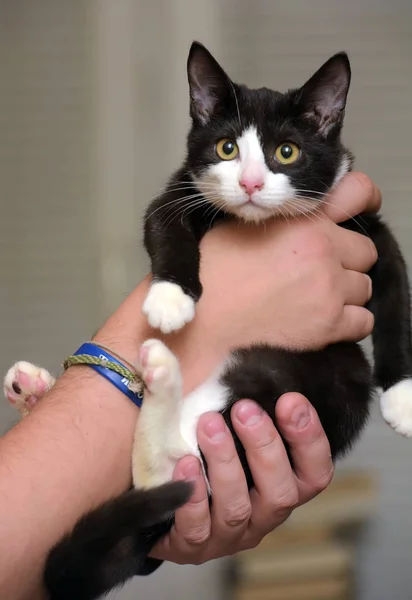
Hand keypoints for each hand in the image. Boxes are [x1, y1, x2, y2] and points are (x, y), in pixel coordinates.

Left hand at [151, 393, 331, 563]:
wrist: (161, 493)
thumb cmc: (199, 448)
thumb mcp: (212, 418)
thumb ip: (210, 387)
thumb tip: (161, 347)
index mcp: (281, 482)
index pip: (315, 471)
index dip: (309, 438)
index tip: (290, 399)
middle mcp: (262, 512)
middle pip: (282, 492)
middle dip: (265, 446)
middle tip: (244, 408)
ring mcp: (229, 532)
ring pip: (239, 508)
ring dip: (226, 463)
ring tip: (208, 424)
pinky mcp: (193, 544)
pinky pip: (197, 529)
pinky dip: (192, 496)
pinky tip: (183, 464)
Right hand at [190, 172, 379, 355]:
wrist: (205, 321)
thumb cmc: (212, 272)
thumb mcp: (241, 225)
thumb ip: (280, 217)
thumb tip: (296, 219)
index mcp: (304, 220)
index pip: (358, 194)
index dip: (367, 199)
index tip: (368, 207)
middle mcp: (324, 250)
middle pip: (365, 251)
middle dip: (347, 260)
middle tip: (321, 271)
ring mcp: (330, 289)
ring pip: (365, 287)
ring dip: (346, 293)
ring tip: (316, 299)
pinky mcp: (330, 325)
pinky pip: (364, 322)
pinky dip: (350, 323)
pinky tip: (325, 322)